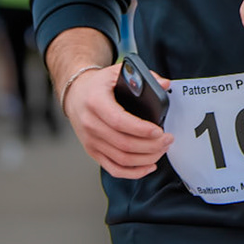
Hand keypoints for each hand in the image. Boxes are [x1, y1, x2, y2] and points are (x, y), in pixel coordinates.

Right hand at [61, 61, 172, 178]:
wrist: (76, 95)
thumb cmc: (97, 85)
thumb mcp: (116, 72)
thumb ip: (141, 76)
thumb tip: (164, 84)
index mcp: (95, 102)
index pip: (119, 121)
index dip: (141, 129)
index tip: (159, 130)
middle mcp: (90, 124)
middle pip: (124, 144)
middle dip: (151, 145)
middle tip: (168, 139)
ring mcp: (91, 140)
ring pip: (122, 159)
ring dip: (147, 158)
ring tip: (162, 149)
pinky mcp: (93, 151)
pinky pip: (114, 169)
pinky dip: (134, 172)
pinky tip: (148, 165)